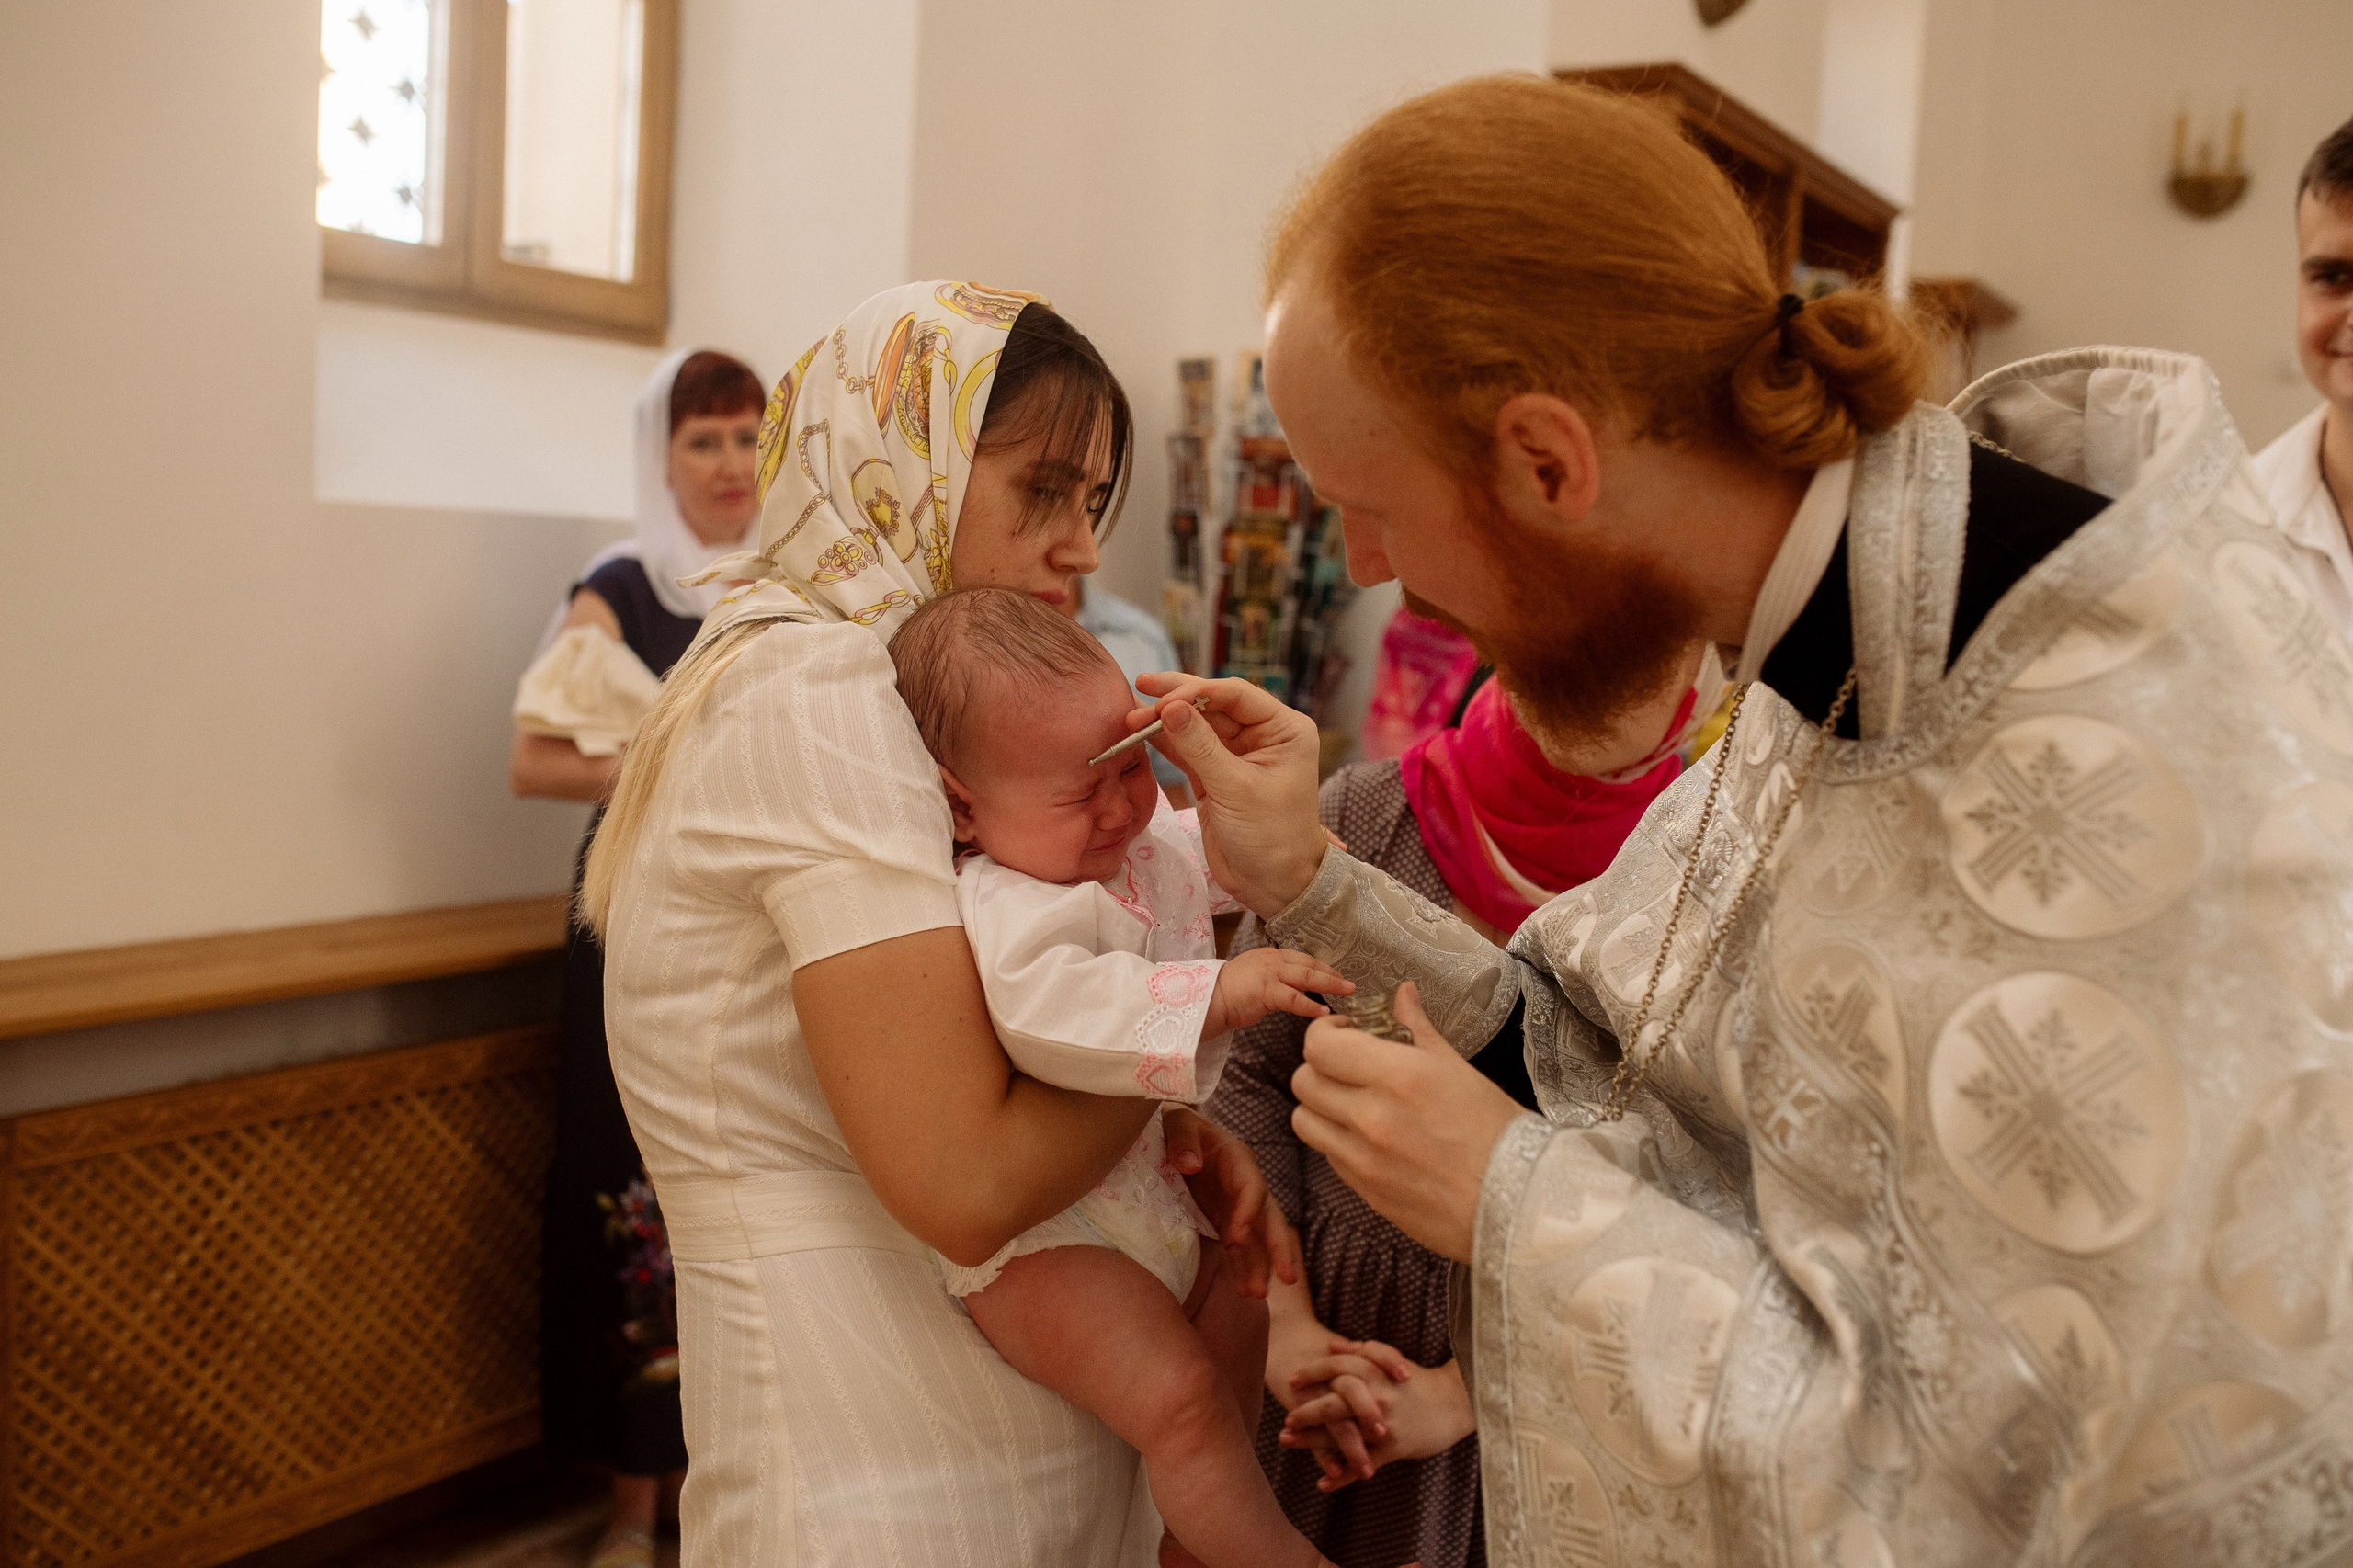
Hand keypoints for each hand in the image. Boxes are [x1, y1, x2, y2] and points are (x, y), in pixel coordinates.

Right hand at [1129, 674, 1326, 916]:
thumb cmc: (1270, 837)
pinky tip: (1141, 733)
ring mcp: (1236, 754)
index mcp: (1283, 729)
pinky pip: (1187, 750)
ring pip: (1196, 726)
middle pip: (1213, 704)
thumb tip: (1169, 709)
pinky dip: (1165, 743)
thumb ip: (1201, 747)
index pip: (1235, 694)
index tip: (1161, 702)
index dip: (1196, 691)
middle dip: (1176, 700)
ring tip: (1130, 718)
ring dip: (1165, 721)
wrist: (1273, 886)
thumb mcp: (1236, 789)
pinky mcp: (1214, 776)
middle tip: (1139, 688)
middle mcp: (1262, 735)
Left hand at [1162, 1108, 1301, 1297]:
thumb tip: (1191, 1164)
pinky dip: (1243, 1268)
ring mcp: (1237, 1205)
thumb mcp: (1175, 1122)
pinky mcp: (1226, 1220)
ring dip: (1261, 1266)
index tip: (1236, 1237)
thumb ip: (1182, 1139)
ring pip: (1258, 1239)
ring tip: (1257, 1294)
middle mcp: (1245, 1184)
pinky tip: (1245, 1291)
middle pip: (1269, 1217)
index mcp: (1236, 1158)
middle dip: (1277, 1248)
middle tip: (1287, 1278)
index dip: (1248, 1211)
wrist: (1172, 1134)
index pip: (1250, 1186)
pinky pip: (1241, 1248)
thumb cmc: (1174, 1124)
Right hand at [1204, 947, 1352, 1036]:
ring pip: (1307, 977)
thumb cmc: (1230, 993)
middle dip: (1332, 973)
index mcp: (1271, 955)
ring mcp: (1270, 974)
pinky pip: (1295, 999)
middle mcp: (1273, 960)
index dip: (1322, 967)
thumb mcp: (1257, 978)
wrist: (1209, 998)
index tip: (1337, 975)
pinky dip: (1311, 1006)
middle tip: (1350, 983)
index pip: (1303, 959)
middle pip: (1310, 965)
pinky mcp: (1266, 991)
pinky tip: (1323, 1012)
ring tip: (1347, 992)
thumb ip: (1277, 981)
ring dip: (1330, 984)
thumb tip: (1296, 992)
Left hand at [1279, 1345, 1475, 1490]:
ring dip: (1312, 1440)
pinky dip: (1342, 1475)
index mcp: (1375, 1371)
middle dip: (1305, 1410)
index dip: (1311, 1373)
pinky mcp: (1394, 1447)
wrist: (1456, 1403)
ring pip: (1343, 1433)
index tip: (1291, 1381)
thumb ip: (1361, 1351)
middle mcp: (1377, 1395)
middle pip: (1333, 1402)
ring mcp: (1384, 1423)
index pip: (1336, 1368)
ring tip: (1287, 1442)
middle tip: (1285, 1418)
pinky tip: (1322, 1484)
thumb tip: (1330, 1346)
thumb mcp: (1391, 1359)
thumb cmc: (1418, 1381)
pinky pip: (1363, 1463)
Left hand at [1290, 983, 1524, 1262]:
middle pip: (1303, 1081)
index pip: (1320, 1046)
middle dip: (1320, 1066)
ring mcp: (1363, 1159)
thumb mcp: (1458, 1069)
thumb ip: (1419, 1029)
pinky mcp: (1364, 1192)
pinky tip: (1368, 1135)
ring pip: (1304, 1120)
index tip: (1348, 1032)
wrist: (1519, 1202)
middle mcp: (1371, 1117)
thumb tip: (1403, 993)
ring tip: (1351, 1101)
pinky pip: (1327, 1154)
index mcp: (1399, 1077)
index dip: (1325, 1033)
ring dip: (1320, 1104)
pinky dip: (1336, 1139)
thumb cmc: (1498, 1131)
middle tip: (1347, 1065)